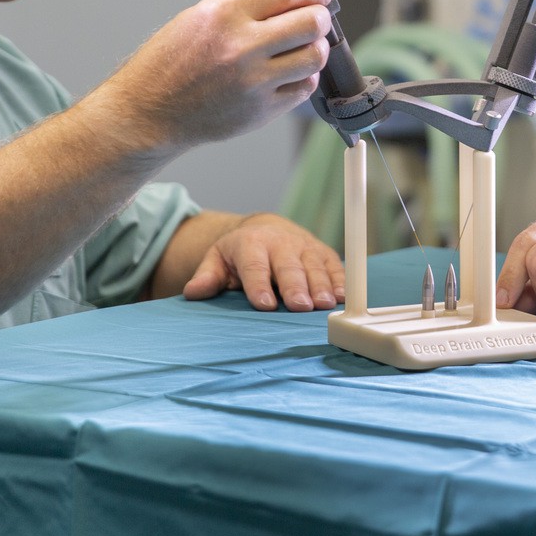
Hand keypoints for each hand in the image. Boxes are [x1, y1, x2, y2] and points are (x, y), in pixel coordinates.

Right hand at [113, 0, 332, 151]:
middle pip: (310, 23)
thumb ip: (243, 7)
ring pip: (314, 57)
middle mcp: (241, 47)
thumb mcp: (198, 18)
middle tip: (318, 20)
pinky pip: (303, 88)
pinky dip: (303, 77)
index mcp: (223, 15)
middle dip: (321, 18)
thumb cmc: (169, 64)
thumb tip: (288, 0)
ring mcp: (253, 81)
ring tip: (306, 47)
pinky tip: (290, 72)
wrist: (149, 111)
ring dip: (317, 48)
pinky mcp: (261, 110)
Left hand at [182, 213, 344, 311]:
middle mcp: (280, 243)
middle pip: (288, 267)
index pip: (254, 266)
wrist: (265, 229)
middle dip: (295, 286)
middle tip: (300, 306)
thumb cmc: (240, 252)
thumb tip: (192, 292)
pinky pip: (334, 266)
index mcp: (250, 244)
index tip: (265, 304)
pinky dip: (339, 281)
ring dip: (320, 286)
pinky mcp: (322, 252)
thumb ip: (207, 276)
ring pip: (314, 267)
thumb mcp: (217, 260)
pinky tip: (342, 297)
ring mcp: (304, 246)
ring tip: (324, 305)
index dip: (259, 284)